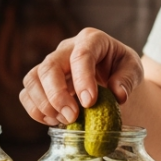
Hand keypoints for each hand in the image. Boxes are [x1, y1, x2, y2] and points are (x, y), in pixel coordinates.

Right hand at [19, 28, 143, 126]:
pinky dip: (35, 110)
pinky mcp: (41, 81)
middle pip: (50, 66)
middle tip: (72, 116)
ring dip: (44, 104)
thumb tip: (118, 94)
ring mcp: (51, 64)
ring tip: (64, 120)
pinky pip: (26, 93)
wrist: (111, 74)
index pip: (81, 54)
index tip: (89, 102)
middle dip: (57, 94)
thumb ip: (128, 79)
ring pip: (33, 79)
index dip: (82, 79)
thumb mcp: (134, 69)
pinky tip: (54, 121)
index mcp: (91, 40)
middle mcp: (66, 49)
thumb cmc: (122, 68)